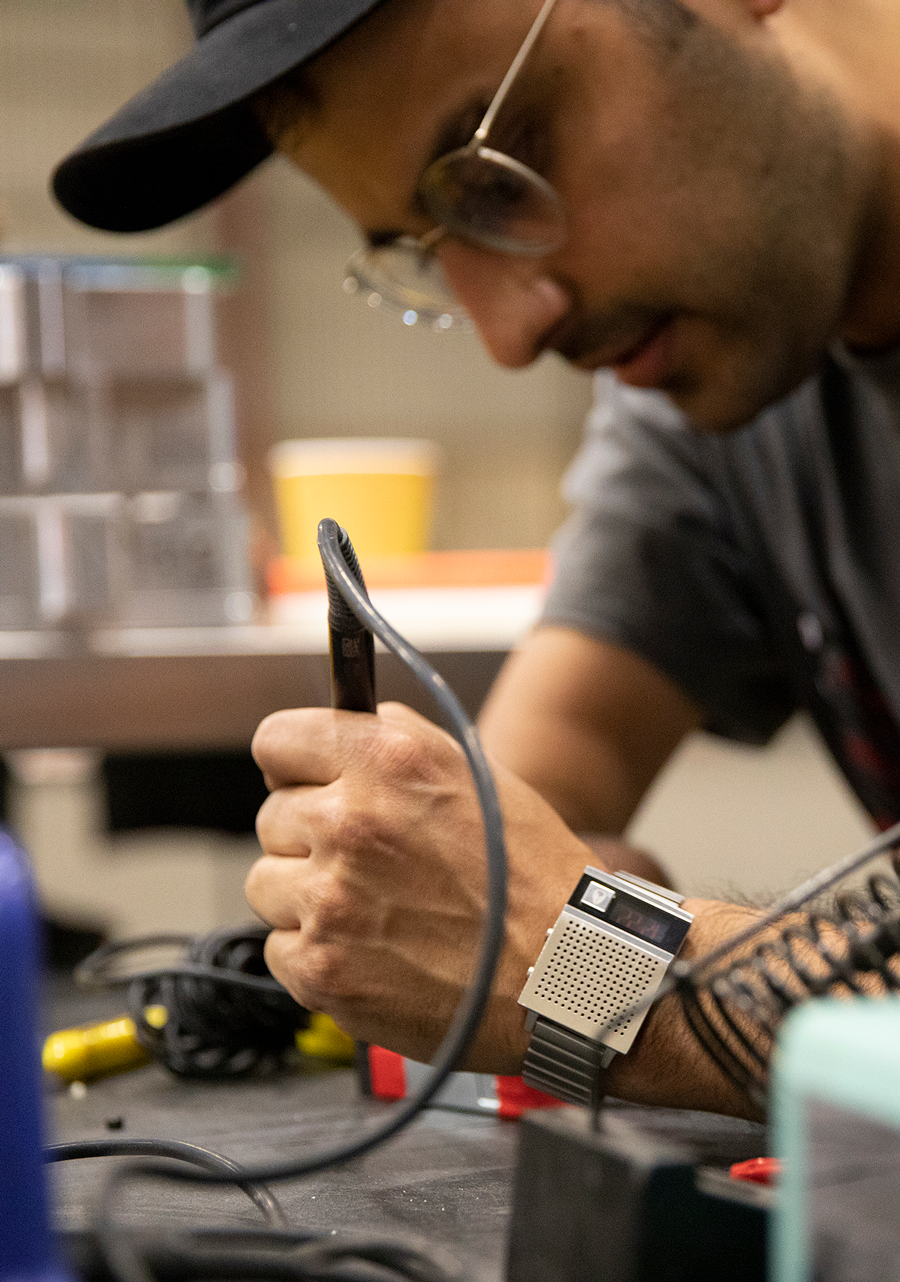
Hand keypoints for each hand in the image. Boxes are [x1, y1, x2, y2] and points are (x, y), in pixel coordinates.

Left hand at [246, 701, 596, 1071]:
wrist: (560, 973)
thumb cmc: (530, 875)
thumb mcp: (474, 773)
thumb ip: (395, 740)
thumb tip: (342, 726)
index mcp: (386, 761)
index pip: (275, 741)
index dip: (293, 764)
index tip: (308, 781)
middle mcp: (349, 822)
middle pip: (272, 816)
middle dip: (310, 836)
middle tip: (370, 861)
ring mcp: (329, 900)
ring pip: (267, 882)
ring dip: (307, 896)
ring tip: (375, 911)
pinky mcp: (320, 968)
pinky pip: (280, 947)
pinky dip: (318, 952)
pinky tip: (373, 951)